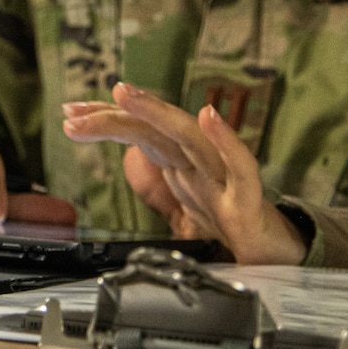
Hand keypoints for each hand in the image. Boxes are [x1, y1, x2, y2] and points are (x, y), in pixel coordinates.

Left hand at [61, 83, 306, 264]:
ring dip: (157, 113)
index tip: (69, 115)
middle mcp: (199, 162)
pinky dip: (225, 140)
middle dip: (114, 117)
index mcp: (181, 164)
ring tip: (125, 94)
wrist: (277, 254)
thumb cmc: (233, 223)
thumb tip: (128, 165)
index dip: (105, 122)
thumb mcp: (183, 211)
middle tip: (74, 112)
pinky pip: (240, 165)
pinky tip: (208, 117)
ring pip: (189, 137)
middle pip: (154, 130)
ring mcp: (223, 178)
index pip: (138, 133)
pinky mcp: (248, 200)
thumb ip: (158, 189)